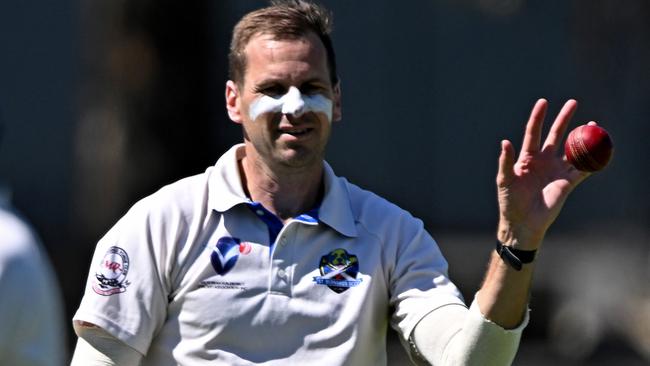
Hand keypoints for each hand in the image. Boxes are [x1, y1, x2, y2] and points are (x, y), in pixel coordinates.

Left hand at [496, 99, 590, 249]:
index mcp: (527, 157)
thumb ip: (505, 161)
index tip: (543, 102)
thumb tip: (505, 142)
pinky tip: (601, 148)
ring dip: (582, 137)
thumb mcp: (504, 180)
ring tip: (593, 124)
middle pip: (556, 134)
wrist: (523, 222)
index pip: (533, 132)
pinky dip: (593, 160)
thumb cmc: (510, 201)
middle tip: (573, 102)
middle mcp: (544, 160)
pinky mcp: (568, 182)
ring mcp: (556, 170)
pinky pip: (583, 169)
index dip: (538, 117)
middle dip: (564, 118)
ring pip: (572, 149)